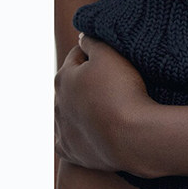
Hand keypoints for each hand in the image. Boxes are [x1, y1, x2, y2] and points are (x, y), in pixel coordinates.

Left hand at [54, 33, 154, 174]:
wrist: (131, 137)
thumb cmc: (121, 91)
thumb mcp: (110, 55)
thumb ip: (93, 41)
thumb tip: (82, 36)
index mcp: (62, 78)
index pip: (77, 56)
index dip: (96, 53)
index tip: (114, 56)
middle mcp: (56, 104)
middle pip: (73, 86)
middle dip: (88, 81)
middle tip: (115, 81)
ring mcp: (62, 131)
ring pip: (71, 113)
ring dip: (84, 108)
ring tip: (110, 107)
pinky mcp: (71, 152)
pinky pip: (73, 140)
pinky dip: (83, 134)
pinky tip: (98, 131)